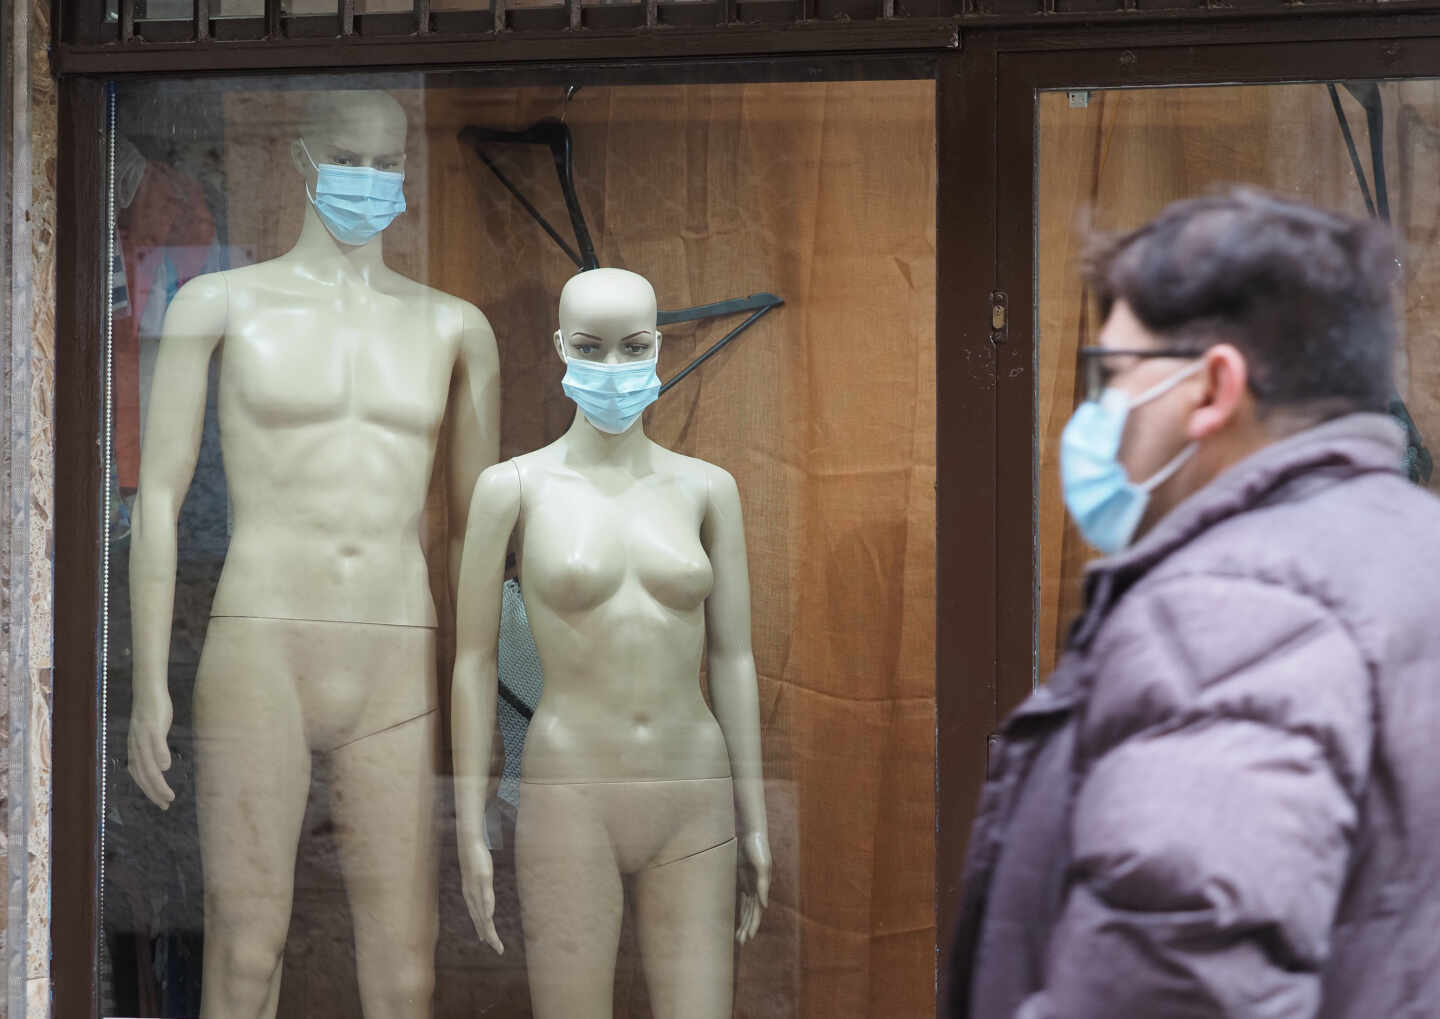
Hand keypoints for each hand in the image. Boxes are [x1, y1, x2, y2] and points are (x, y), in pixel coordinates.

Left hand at [127, 692, 174, 808]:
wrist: (148, 690)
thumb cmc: (152, 713)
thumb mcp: (152, 734)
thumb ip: (154, 750)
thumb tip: (162, 767)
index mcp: (135, 750)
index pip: (140, 776)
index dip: (149, 792)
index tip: (162, 803)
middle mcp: (136, 746)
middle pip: (143, 775)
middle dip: (154, 792)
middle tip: (166, 804)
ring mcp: (143, 736)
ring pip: (148, 765)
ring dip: (157, 782)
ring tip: (169, 794)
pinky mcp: (152, 726)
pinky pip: (155, 743)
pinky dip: (160, 756)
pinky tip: (168, 767)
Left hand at [459, 839, 503, 953]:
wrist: (468, 844)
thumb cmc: (474, 860)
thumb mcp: (479, 876)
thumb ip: (481, 887)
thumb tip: (483, 894)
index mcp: (471, 896)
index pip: (478, 918)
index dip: (483, 931)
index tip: (489, 943)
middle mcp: (472, 895)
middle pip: (481, 920)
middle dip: (489, 936)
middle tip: (498, 950)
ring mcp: (476, 888)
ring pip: (483, 912)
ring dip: (488, 928)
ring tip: (494, 941)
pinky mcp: (482, 879)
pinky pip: (485, 896)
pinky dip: (487, 908)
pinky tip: (490, 918)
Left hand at [736, 830, 770, 943]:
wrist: (750, 834)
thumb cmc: (758, 848)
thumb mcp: (762, 865)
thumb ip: (763, 884)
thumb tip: (764, 905)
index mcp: (761, 888)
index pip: (756, 912)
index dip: (753, 925)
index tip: (748, 938)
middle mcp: (755, 889)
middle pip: (750, 913)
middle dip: (746, 928)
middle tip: (740, 943)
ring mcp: (747, 884)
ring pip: (744, 909)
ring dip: (742, 923)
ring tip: (737, 938)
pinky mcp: (739, 878)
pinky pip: (738, 898)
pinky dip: (736, 910)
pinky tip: (732, 919)